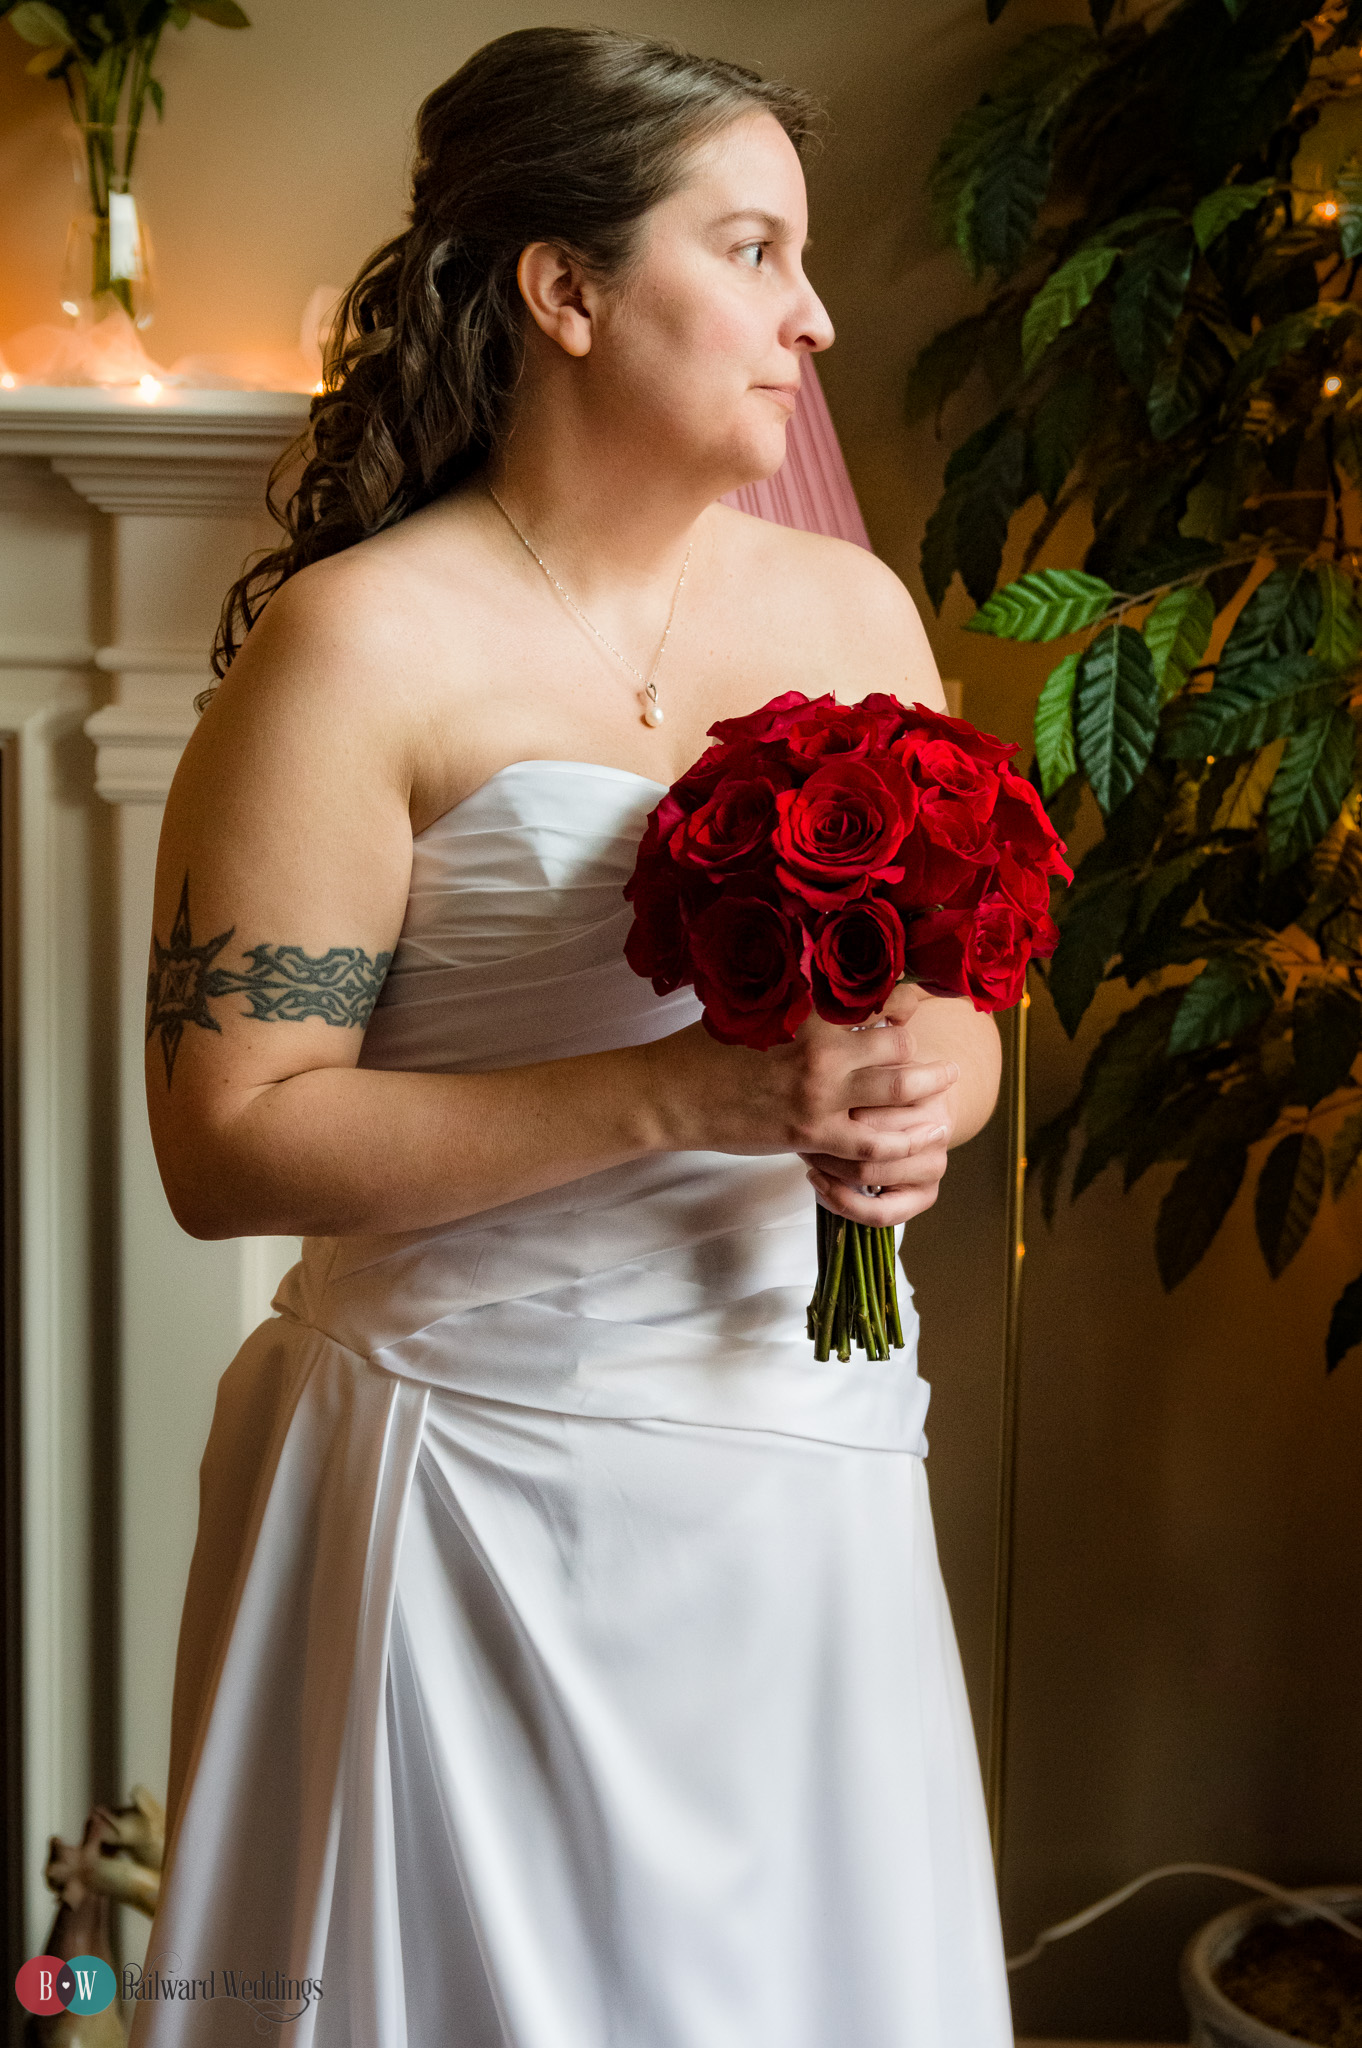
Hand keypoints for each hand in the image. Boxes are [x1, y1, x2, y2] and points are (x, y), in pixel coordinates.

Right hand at [644, 982, 958, 1225]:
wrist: (671, 1094)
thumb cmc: (706, 1047)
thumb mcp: (753, 1008)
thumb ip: (796, 997)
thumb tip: (828, 978)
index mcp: (808, 1010)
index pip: (878, 998)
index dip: (909, 1001)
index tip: (924, 1004)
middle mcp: (821, 1048)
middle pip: (899, 1045)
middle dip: (924, 1049)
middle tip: (941, 1053)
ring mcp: (818, 1094)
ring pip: (898, 1090)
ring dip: (930, 1091)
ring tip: (947, 1087)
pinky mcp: (811, 1133)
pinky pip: (872, 1142)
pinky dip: (900, 1141)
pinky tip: (916, 1137)